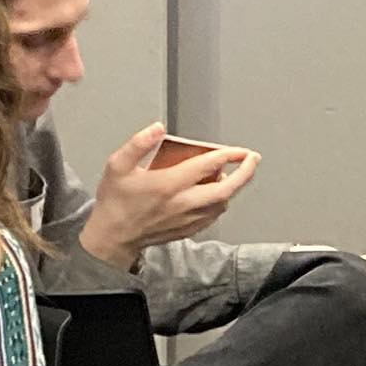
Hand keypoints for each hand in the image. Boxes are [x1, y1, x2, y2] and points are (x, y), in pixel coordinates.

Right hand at [79, 122, 261, 269]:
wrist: (112, 237)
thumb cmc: (115, 201)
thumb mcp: (117, 165)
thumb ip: (138, 144)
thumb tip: (157, 128)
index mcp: (168, 185)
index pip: (208, 166)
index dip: (228, 155)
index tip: (239, 150)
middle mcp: (182, 203)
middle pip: (226, 189)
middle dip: (245, 173)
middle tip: (252, 160)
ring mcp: (187, 219)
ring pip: (222, 204)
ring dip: (233, 188)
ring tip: (233, 174)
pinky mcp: (187, 230)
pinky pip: (213, 217)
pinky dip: (221, 203)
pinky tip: (218, 195)